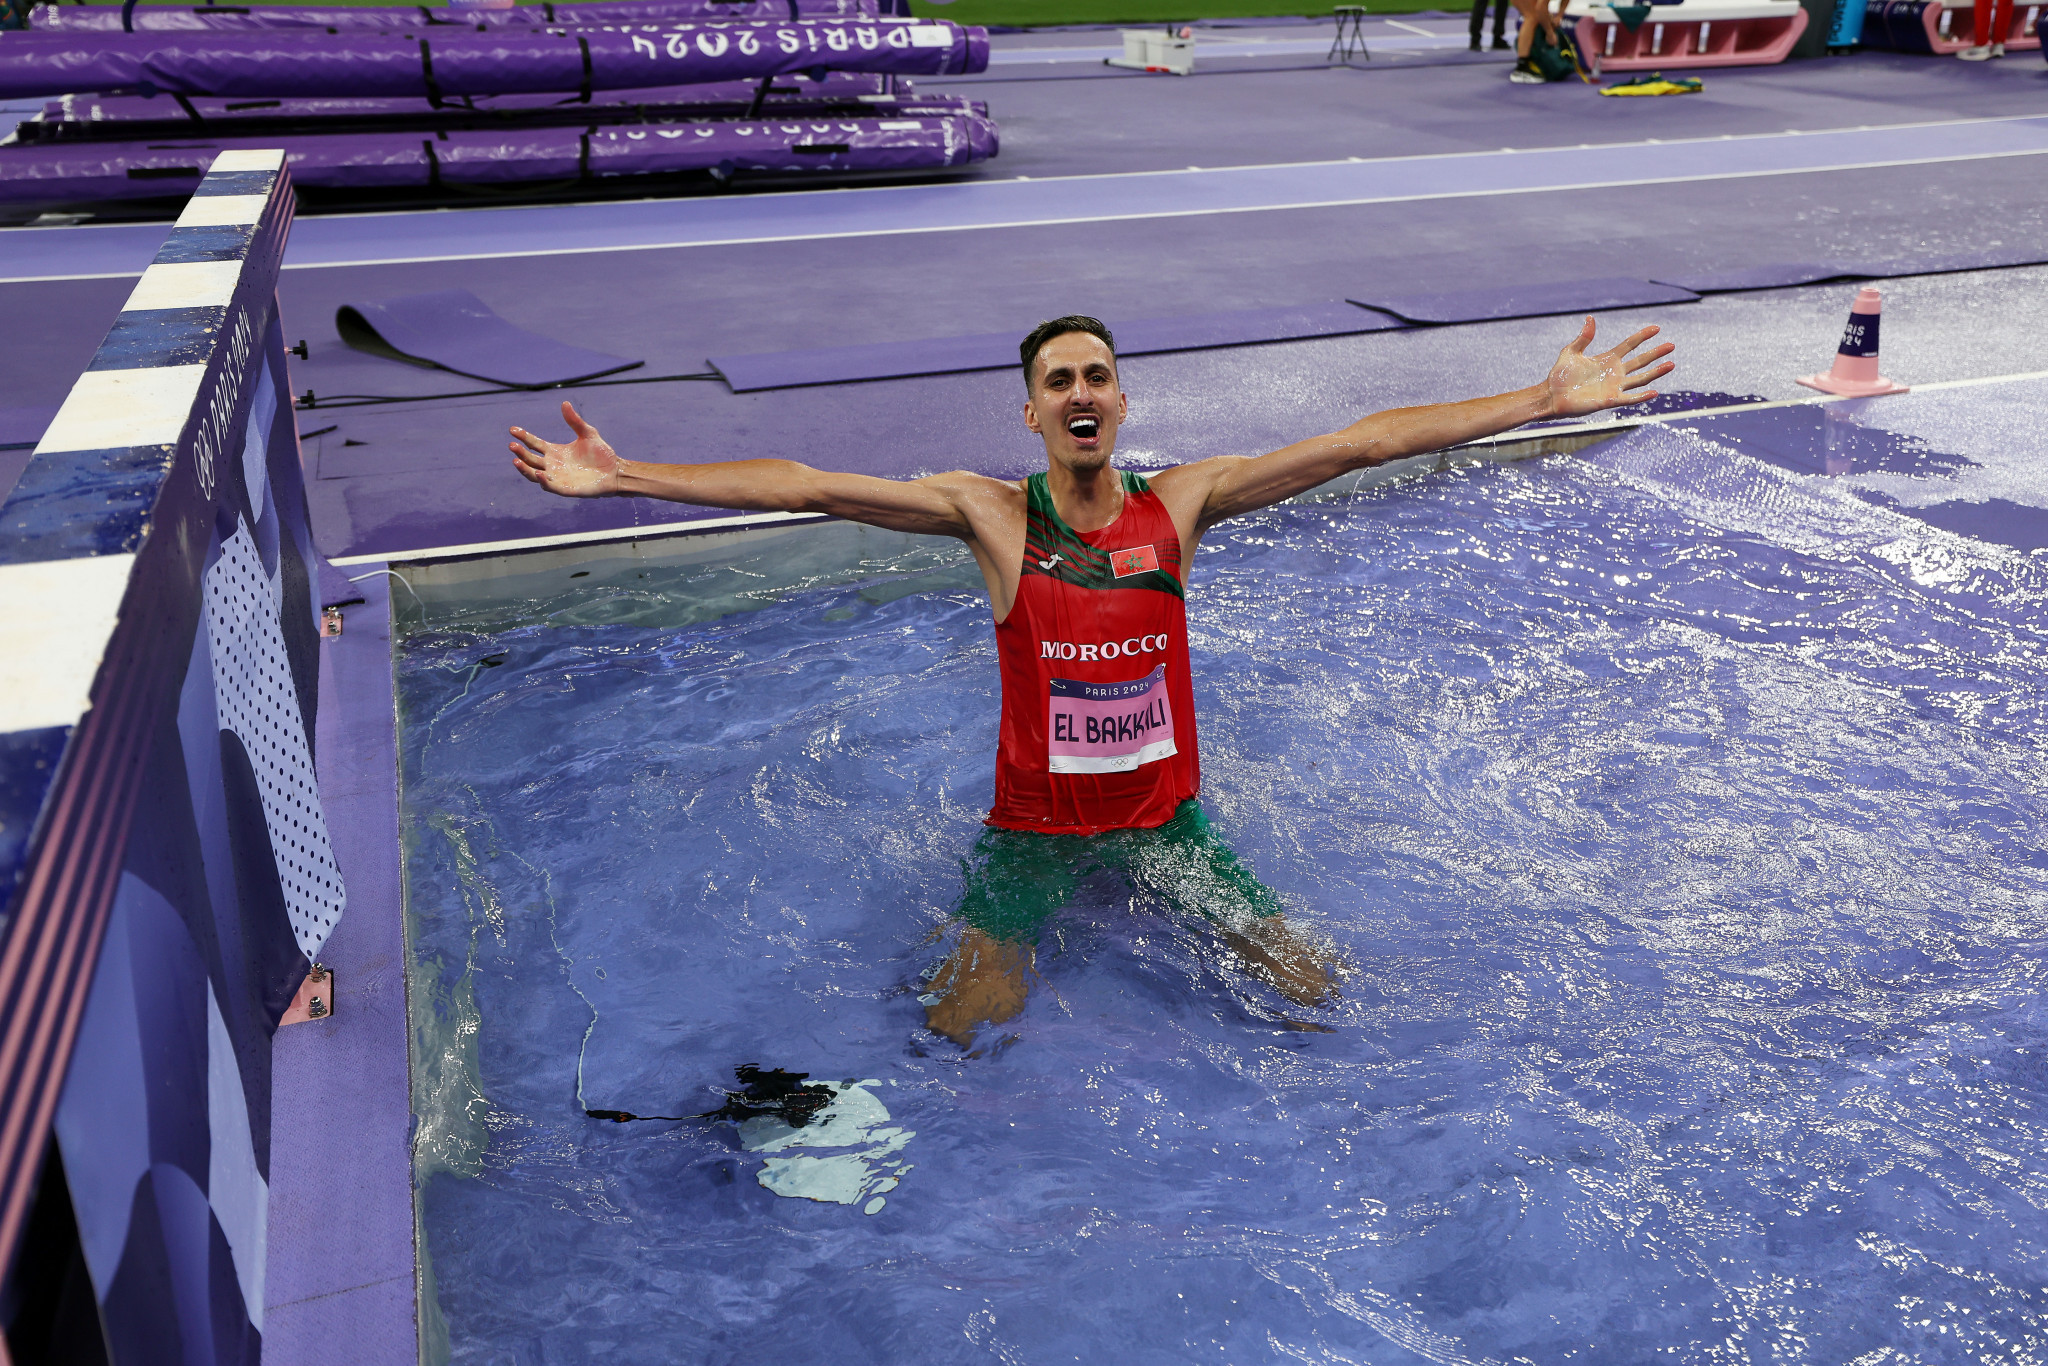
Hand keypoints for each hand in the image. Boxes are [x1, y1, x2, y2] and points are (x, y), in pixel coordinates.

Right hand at [510, 401, 622, 497]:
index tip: (512, 430)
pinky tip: (540, 473)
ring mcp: (557, 478)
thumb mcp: (588, 433)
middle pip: (530, 460)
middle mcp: (553, 465)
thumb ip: (575, 421)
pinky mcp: (565, 489)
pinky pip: (550, 486)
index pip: (534, 444)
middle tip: (512, 445)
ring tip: (516, 460)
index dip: (523, 437)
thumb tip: (565, 403)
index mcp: (555, 451)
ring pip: (534, 475)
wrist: (615, 470)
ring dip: (525, 469)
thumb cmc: (601, 453)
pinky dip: (543, 481)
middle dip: (520, 453)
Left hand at [1543, 317, 1675, 418]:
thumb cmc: (1560, 375)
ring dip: (1656, 372)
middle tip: (1671, 345)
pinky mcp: (1610, 400)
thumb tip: (1590, 318)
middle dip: (1656, 353)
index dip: (1642, 336)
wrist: (1552, 395)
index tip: (1657, 328)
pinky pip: (1630, 399)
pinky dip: (1642, 396)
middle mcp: (1614, 372)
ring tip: (1671, 364)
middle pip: (1640, 361)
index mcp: (1607, 359)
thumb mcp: (1571, 352)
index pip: (1630, 345)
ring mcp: (1614, 387)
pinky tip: (1655, 392)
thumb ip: (1583, 337)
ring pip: (1641, 379)